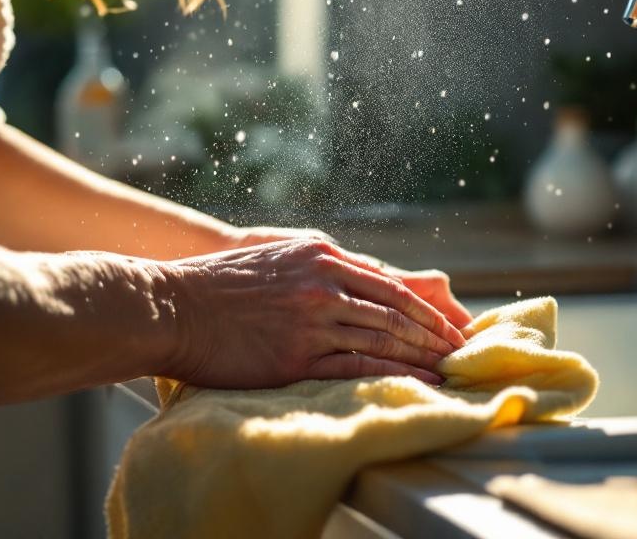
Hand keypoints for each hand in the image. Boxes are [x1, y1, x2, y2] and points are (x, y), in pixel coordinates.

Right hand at [162, 239, 466, 388]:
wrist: (175, 306)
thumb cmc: (224, 282)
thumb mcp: (281, 254)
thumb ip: (325, 264)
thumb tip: (365, 279)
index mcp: (323, 255)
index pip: (390, 284)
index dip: (426, 308)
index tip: (450, 324)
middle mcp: (324, 282)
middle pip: (396, 310)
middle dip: (435, 333)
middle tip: (462, 350)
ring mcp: (312, 318)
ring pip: (384, 337)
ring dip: (423, 355)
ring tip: (449, 369)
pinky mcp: (296, 355)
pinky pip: (358, 365)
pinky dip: (394, 373)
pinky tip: (416, 382)